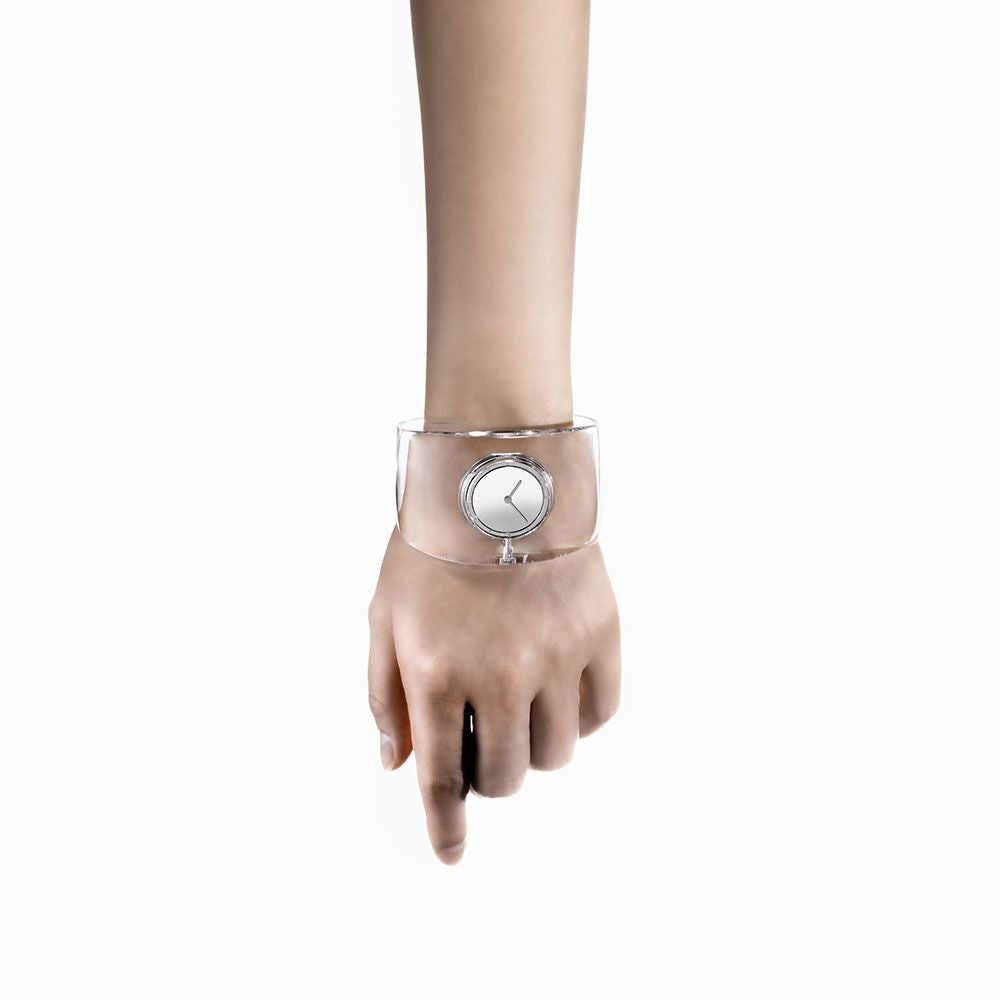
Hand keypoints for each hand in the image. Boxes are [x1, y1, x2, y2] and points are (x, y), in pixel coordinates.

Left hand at [368, 529, 620, 863]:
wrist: (498, 477)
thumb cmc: (432, 547)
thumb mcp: (385, 616)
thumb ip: (386, 695)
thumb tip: (397, 761)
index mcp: (437, 674)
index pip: (442, 778)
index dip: (446, 827)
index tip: (451, 854)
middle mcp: (500, 676)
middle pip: (505, 776)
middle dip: (489, 772)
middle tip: (484, 738)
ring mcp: (557, 657)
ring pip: (556, 753)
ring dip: (533, 745)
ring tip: (521, 703)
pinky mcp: (601, 636)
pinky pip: (600, 713)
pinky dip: (578, 717)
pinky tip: (559, 688)